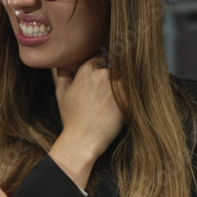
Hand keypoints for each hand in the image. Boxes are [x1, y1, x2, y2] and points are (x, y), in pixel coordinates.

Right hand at [50, 55, 126, 187]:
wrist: (84, 139)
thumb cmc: (72, 119)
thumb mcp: (61, 94)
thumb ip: (62, 74)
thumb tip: (62, 62)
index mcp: (86, 70)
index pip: (101, 56)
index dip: (105, 63)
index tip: (108, 70)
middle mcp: (102, 73)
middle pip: (116, 63)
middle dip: (116, 71)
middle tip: (116, 83)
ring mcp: (116, 84)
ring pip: (127, 73)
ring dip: (126, 79)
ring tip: (125, 89)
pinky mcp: (128, 96)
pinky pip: (135, 85)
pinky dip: (134, 89)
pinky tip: (131, 97)